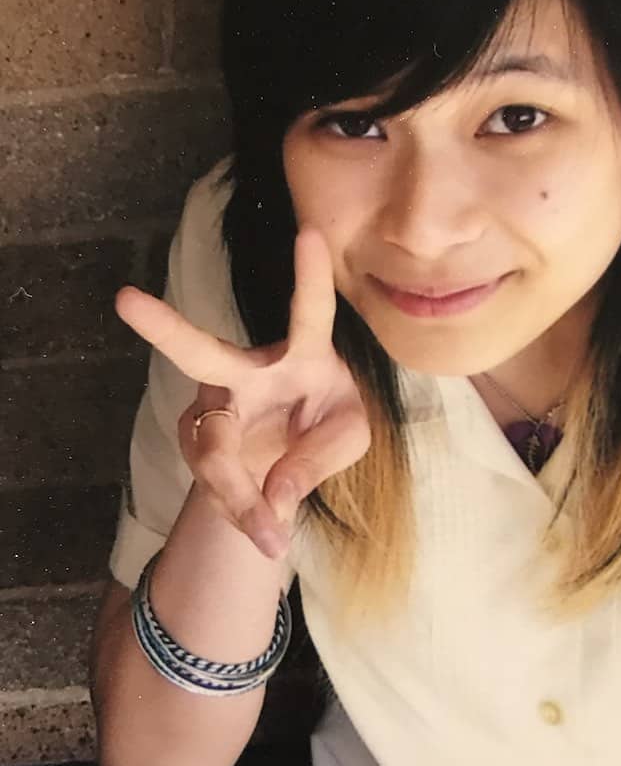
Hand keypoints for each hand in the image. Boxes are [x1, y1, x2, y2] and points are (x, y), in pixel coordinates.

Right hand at [115, 228, 370, 558]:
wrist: (293, 458)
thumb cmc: (330, 424)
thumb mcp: (350, 439)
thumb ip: (319, 460)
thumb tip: (274, 495)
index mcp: (304, 355)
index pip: (309, 312)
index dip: (308, 276)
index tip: (308, 232)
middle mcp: (247, 370)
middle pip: (200, 351)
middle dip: (163, 328)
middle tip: (125, 300)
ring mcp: (215, 404)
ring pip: (211, 448)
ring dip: (237, 495)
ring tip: (270, 533)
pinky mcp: (198, 440)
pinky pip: (214, 480)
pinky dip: (240, 509)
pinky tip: (261, 523)